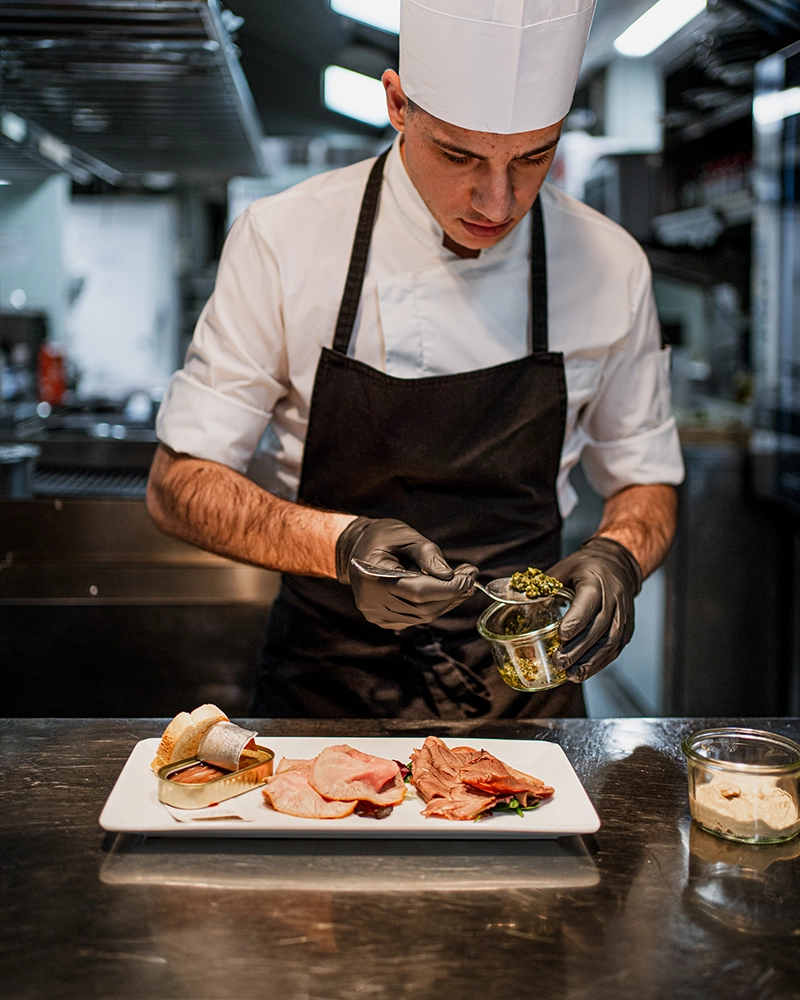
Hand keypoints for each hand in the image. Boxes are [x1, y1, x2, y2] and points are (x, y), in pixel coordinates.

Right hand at [335, 516, 477, 628]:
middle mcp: (371, 601)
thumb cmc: (383, 537)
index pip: (417, 591)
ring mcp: (375, 614)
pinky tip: (444, 592)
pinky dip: (434, 607)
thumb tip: (449, 575)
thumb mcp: (406, 536)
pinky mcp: (382, 619)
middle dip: (452, 594)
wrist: (356, 549)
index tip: (470, 575)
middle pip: (422, 608)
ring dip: (446, 602)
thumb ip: (427, 554)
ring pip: (422, 617)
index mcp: (372, 576)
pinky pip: (414, 619)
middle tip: (471, 576)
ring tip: (462, 582)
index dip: (448, 587)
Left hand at [547, 537, 641, 682]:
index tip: (561, 635)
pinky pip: (615, 648)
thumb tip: (515, 598)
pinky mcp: (627, 629)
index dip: (576, 620)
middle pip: (599, 627)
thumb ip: (544, 586)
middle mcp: (613, 600)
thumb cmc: (585, 568)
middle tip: (559, 662)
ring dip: (591, 661)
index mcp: (595, 582)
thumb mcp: (564, 569)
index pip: (588, 603)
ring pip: (610, 642)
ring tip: (572, 675)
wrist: (618, 566)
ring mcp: (623, 616)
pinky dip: (600, 663)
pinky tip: (584, 672)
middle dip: (579, 648)